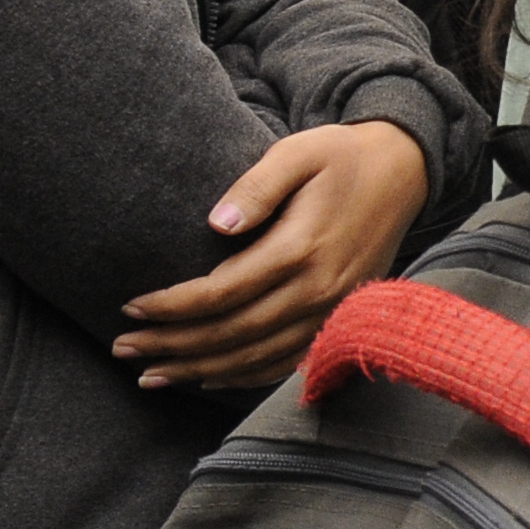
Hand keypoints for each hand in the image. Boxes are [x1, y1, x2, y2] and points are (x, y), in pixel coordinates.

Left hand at [118, 120, 431, 389]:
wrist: (406, 171)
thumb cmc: (342, 156)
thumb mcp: (297, 152)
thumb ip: (256, 186)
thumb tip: (215, 224)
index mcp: (302, 248)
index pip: (222, 293)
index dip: (172, 306)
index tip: (131, 306)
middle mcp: (318, 288)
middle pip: (232, 334)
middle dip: (172, 345)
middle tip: (123, 348)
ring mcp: (332, 309)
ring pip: (256, 357)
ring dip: (200, 369)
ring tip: (151, 374)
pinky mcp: (340, 316)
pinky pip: (287, 361)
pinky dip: (244, 376)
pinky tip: (209, 376)